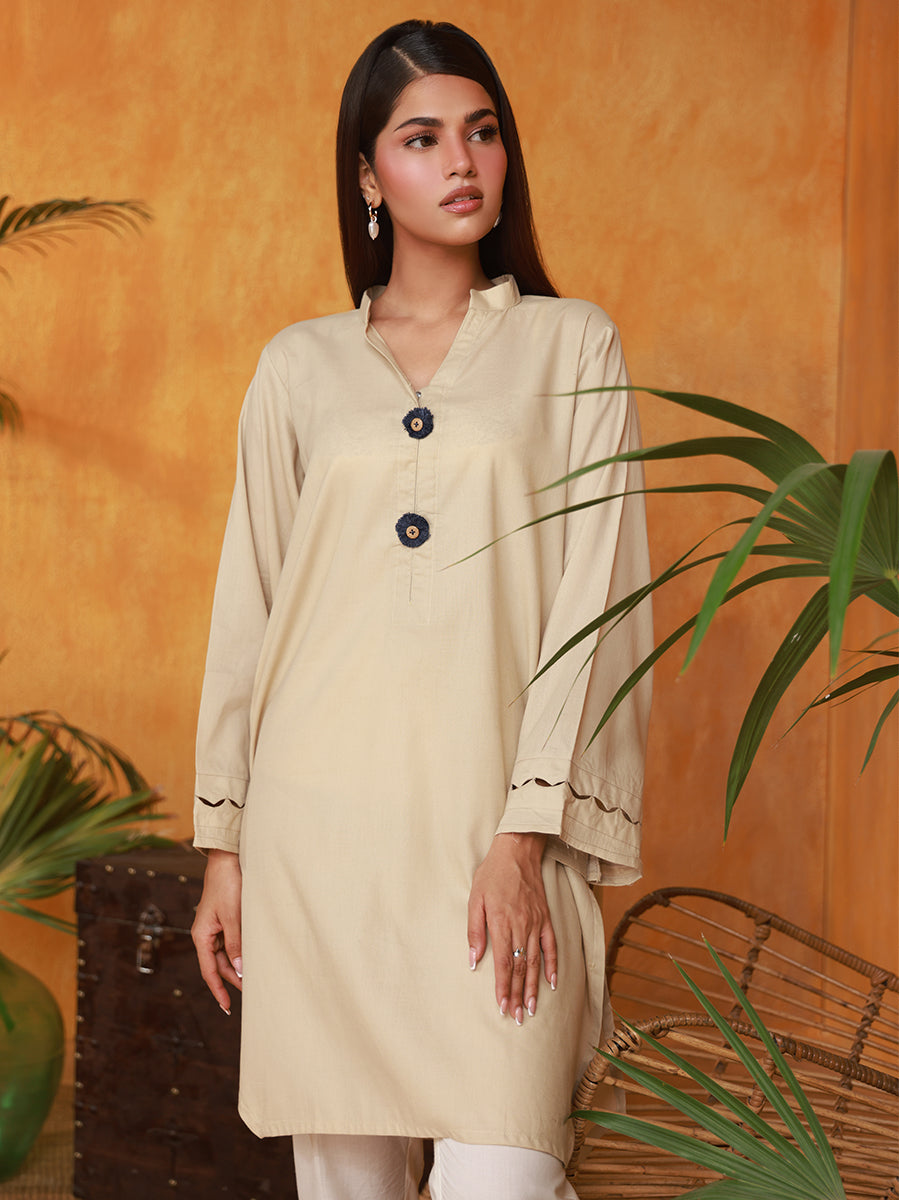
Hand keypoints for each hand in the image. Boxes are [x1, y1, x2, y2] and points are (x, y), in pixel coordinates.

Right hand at [191, 848, 242, 1013]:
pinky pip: (231, 943)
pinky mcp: (224, 921)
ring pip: (226, 955)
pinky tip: (252, 957)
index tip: (227, 1007)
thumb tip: (238, 970)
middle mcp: (205, 934)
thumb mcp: (233, 917)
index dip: (218, 990)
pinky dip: (240, 952)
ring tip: (255, 978)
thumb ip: (236, 944)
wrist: (228, 861)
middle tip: (252, 993)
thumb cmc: (228, 886)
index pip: (209, 971)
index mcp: (202, 936)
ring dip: (238, 966)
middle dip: (233, 979)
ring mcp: (215, 928)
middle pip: (218, 965)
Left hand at [467, 832, 557, 1024]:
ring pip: (535, 962)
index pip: (504, 964)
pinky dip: (552, 965)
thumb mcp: (475, 899)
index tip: (502, 1007)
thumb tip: (474, 961)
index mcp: (502, 923)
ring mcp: (536, 923)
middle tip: (517, 1018)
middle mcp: (522, 926)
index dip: (503, 988)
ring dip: (534, 987)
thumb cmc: (492, 874)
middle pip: (520, 968)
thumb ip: (475, 931)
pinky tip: (551, 983)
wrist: (517, 851)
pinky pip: (551, 946)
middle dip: (518, 995)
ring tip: (531, 1009)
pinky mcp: (546, 918)